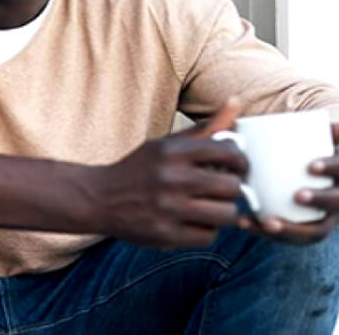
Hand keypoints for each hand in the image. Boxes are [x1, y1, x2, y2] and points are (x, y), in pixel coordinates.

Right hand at [89, 99, 247, 248]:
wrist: (98, 198)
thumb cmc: (140, 170)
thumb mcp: (166, 145)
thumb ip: (206, 128)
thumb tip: (237, 102)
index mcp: (172, 151)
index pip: (229, 153)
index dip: (240, 161)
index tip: (235, 167)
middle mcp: (170, 178)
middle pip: (232, 187)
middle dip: (231, 189)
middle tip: (221, 190)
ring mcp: (168, 208)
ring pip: (226, 214)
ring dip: (222, 212)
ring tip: (209, 207)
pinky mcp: (165, 234)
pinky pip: (209, 236)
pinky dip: (205, 230)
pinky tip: (191, 221)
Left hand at [235, 120, 338, 243]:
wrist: (308, 181)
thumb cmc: (307, 157)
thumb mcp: (317, 144)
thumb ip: (319, 130)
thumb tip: (323, 116)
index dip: (333, 167)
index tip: (311, 165)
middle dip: (322, 200)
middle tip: (297, 195)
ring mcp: (323, 220)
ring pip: (314, 231)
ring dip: (290, 229)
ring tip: (265, 221)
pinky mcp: (303, 232)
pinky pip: (289, 238)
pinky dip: (266, 232)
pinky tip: (245, 222)